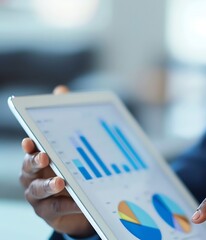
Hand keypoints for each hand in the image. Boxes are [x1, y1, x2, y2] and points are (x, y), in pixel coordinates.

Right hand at [19, 86, 94, 236]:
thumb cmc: (70, 170)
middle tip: (45, 157)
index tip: (30, 140)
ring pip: (39, 190)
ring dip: (49, 185)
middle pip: (29, 168)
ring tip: (61, 182)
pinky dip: (66, 204)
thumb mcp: (71, 145)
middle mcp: (33, 176)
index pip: (31, 148)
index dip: (29, 145)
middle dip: (35, 162)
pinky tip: (77, 201)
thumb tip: (61, 90)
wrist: (78, 203)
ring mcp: (38, 196)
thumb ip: (64, 120)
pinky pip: (56, 208)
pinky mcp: (49, 212)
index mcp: (38, 157)